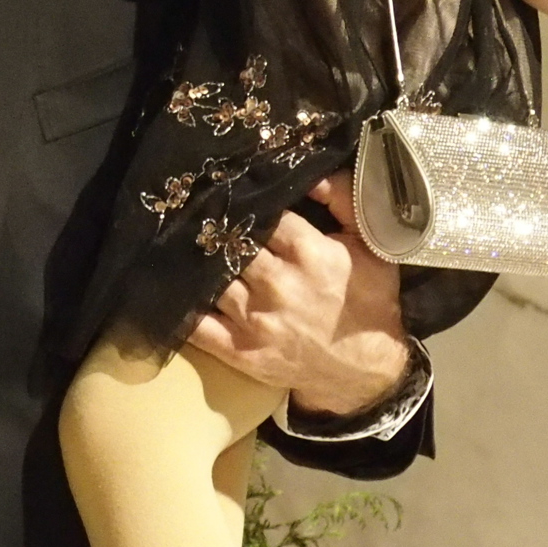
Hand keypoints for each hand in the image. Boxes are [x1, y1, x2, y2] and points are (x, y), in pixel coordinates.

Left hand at [187, 176, 410, 417]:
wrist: (367, 372)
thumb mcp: (369, 244)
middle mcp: (277, 284)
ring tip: (191, 249)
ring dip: (201, 264)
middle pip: (231, 244)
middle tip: (209, 221)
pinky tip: (177, 289)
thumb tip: (311, 174)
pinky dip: (184, 308)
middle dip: (222, 232)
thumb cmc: (368, 300)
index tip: (237, 197)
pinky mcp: (239, 351)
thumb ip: (343, 198)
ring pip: (211, 278)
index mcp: (308, 253)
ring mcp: (255, 320)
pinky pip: (198, 326)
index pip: (261, 215)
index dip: (248, 205)